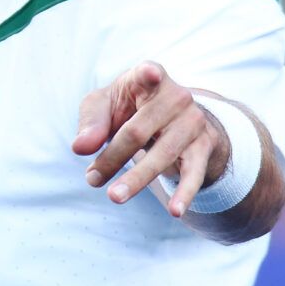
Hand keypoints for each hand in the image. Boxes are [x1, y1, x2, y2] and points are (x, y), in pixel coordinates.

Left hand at [73, 61, 225, 218]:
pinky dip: (184, 193)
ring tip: (114, 197)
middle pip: (139, 131)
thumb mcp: (105, 106)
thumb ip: (91, 123)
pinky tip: (174, 210)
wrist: (174, 118)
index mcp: (148, 78)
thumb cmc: (130, 108)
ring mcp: (193, 121)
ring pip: (163, 154)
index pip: (148, 74)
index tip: (149, 74)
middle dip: (113, 157)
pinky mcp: (204, 146)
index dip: (149, 75)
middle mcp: (176, 96)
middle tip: (92, 179)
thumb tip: (80, 148)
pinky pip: (193, 173)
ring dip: (136, 178)